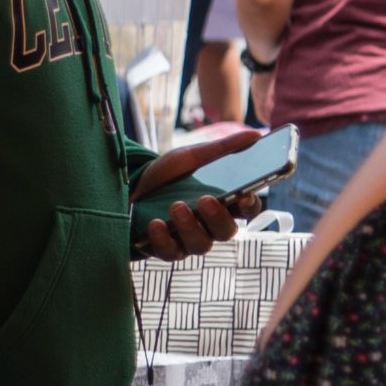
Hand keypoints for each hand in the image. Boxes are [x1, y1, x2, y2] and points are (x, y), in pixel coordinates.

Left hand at [132, 126, 265, 260]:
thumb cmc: (169, 175)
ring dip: (190, 227)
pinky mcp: (166, 249)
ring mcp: (189, 240)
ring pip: (201, 245)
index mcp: (224, 203)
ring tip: (177, 206)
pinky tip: (155, 224)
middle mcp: (210, 226)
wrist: (130, 186)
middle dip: (218, 217)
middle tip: (205, 199)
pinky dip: (163, 239)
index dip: (251, 205)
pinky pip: (170, 252)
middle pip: (227, 231)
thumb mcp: (191, 157)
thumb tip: (255, 133)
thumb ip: (222, 149)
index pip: (247, 210)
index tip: (245, 195)